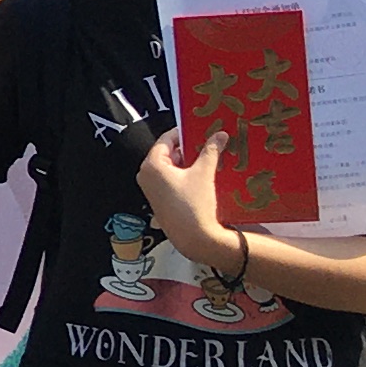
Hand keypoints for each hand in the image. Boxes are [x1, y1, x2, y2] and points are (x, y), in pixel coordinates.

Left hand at [138, 124, 230, 262]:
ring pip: (172, 167)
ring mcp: (151, 189)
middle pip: (169, 152)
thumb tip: (220, 134)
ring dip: (190, 161)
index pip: (167, 139)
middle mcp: (146, 175)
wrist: (194, 239)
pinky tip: (204, 173)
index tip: (202, 127)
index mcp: (151, 164)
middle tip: (210, 141)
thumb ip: (211, 150)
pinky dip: (185, 174)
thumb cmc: (194, 204)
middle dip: (189, 147)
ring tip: (210, 155)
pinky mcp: (159, 200)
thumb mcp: (204, 173)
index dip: (185, 132)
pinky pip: (172, 180)